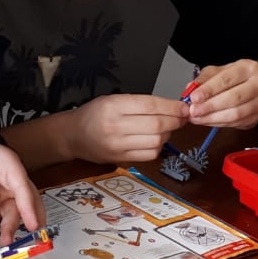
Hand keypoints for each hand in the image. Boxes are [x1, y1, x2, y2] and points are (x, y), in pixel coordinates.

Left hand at [0, 136, 43, 245]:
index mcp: (10, 165)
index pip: (23, 188)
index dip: (29, 208)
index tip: (34, 225)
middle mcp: (13, 178)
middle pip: (24, 201)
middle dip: (24, 221)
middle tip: (19, 236)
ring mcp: (8, 189)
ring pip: (14, 210)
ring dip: (9, 225)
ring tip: (2, 240)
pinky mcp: (0, 197)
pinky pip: (0, 212)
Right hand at [66, 94, 187, 162]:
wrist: (73, 135)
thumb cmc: (93, 114)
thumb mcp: (113, 99)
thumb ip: (141, 102)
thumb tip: (171, 106)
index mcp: (113, 106)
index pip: (150, 106)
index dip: (172, 107)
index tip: (184, 107)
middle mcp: (115, 126)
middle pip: (156, 125)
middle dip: (175, 121)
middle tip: (182, 117)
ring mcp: (118, 145)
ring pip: (156, 142)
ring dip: (168, 134)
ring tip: (166, 128)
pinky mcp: (121, 159)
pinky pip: (149, 155)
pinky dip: (158, 147)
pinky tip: (156, 140)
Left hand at [185, 60, 257, 128]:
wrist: (256, 87)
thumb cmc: (236, 78)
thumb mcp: (219, 71)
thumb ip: (204, 79)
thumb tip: (191, 90)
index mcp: (248, 68)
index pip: (227, 79)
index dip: (209, 90)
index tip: (194, 97)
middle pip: (233, 98)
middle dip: (210, 106)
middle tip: (193, 111)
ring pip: (235, 114)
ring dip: (213, 118)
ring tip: (197, 118)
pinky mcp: (256, 118)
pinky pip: (235, 123)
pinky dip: (218, 124)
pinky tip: (207, 121)